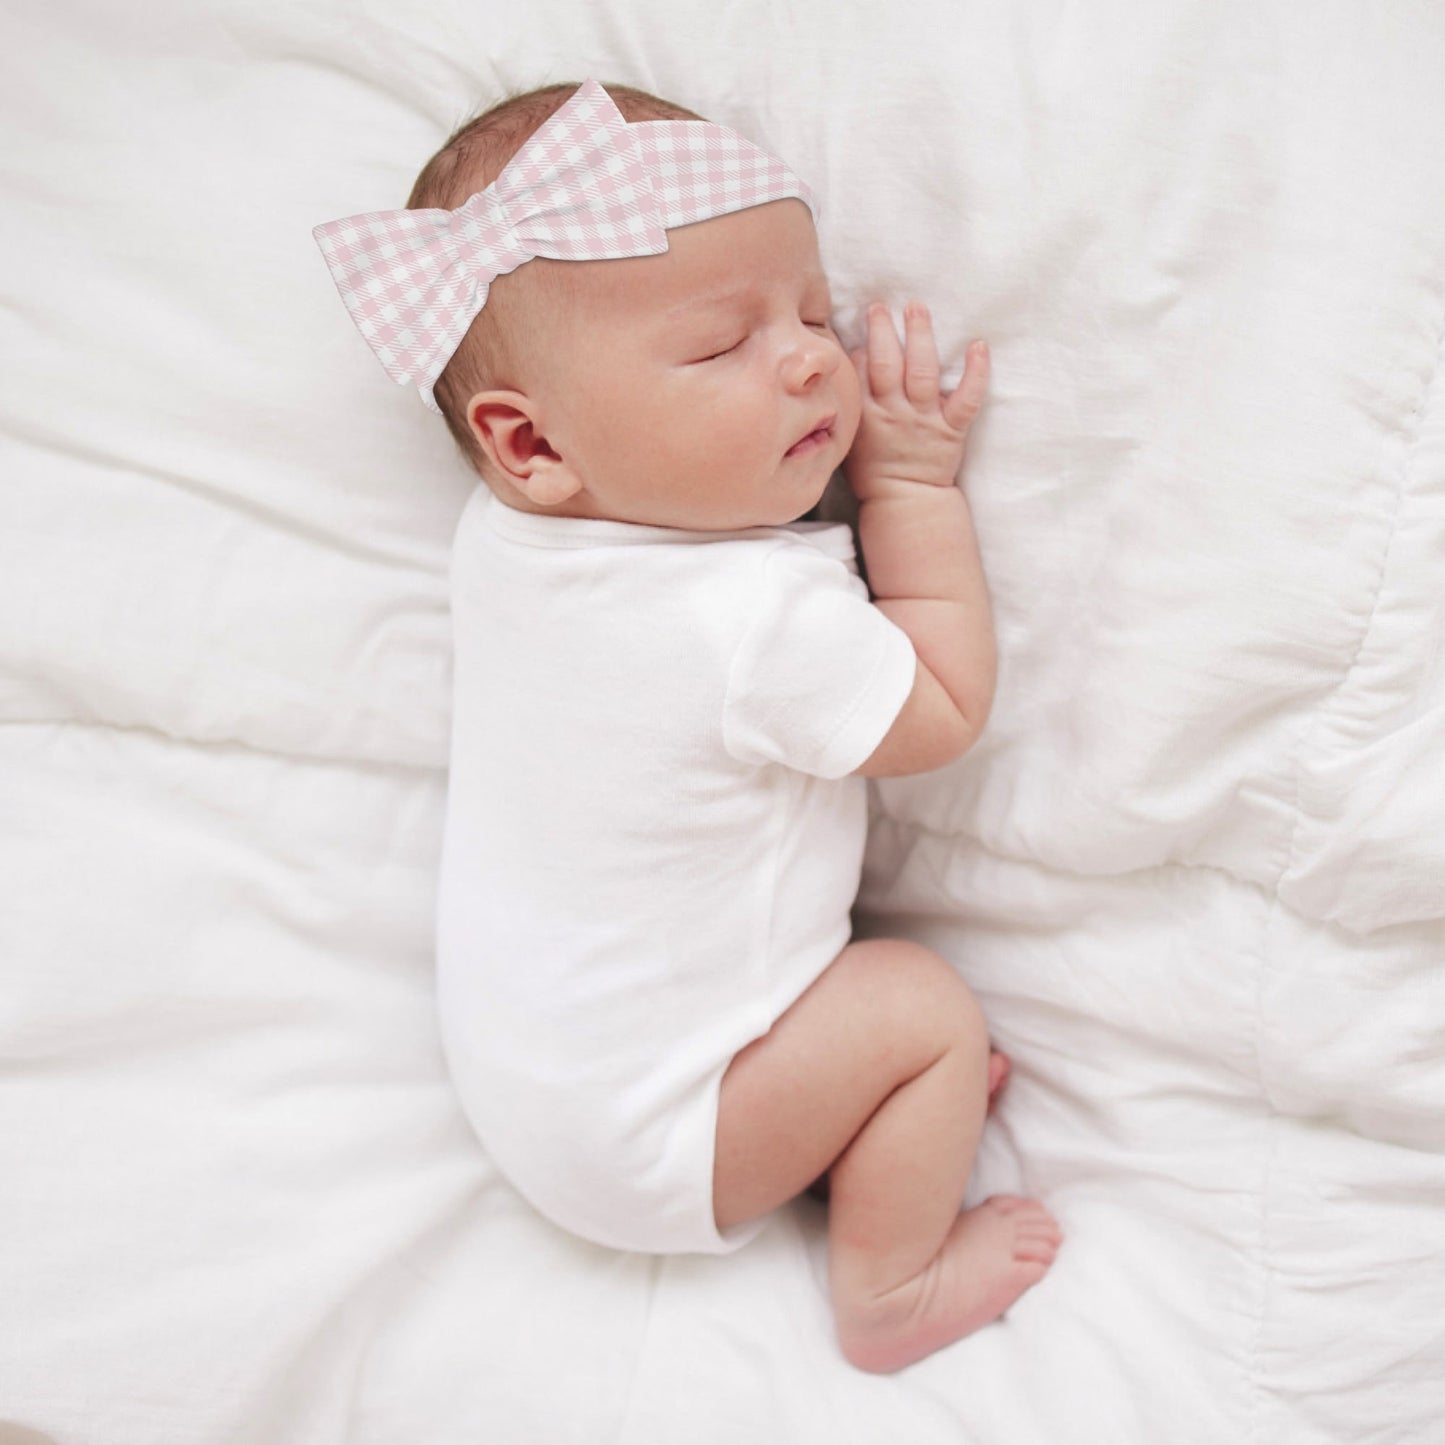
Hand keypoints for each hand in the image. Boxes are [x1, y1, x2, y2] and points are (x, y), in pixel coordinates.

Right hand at [843, 302, 988, 502]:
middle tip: (880, 306)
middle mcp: (894, 414)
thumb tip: (847, 369)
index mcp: (865, 417)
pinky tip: (979, 346)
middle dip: (882, 331)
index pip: (858, 373)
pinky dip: (976, 372)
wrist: (904, 502)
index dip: (859, 348)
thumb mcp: (848, 440)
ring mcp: (924, 420)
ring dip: (919, 336)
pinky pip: (967, 399)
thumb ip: (848, 407)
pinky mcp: (951, 429)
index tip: (861, 332)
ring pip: (921, 372)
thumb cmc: (872, 470)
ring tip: (916, 308)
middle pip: (886, 364)